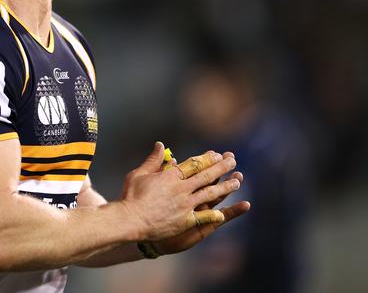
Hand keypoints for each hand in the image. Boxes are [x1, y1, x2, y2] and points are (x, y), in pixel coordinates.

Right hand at [120, 143, 242, 241]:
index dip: (207, 159)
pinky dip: (213, 215)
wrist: (130, 220)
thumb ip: (153, 160)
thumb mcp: (139, 173)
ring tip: (237, 182)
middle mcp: (181, 189)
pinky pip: (203, 217)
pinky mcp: (184, 221)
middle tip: (233, 160)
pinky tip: (223, 213)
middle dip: (221, 167)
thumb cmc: (131, 196)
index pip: (194, 164)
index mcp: (171, 176)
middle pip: (206, 176)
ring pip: (209, 194)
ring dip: (225, 187)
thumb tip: (160, 144)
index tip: (217, 154)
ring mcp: (185, 205)